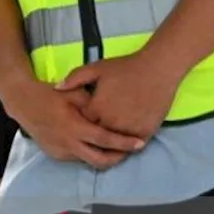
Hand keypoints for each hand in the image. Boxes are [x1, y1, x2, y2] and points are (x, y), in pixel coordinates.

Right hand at [7, 78, 145, 168]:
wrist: (23, 102)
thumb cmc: (49, 94)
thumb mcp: (73, 93)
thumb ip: (92, 103)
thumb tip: (111, 111)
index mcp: (74, 127)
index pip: (105, 140)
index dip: (124, 143)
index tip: (139, 143)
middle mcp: (68, 144)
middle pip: (100, 160)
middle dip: (118, 158)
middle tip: (130, 151)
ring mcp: (61, 151)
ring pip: (88, 161)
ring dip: (103, 157)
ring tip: (116, 149)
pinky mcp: (56, 154)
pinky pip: (77, 158)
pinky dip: (88, 153)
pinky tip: (94, 145)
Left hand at [55, 52, 183, 140]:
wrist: (157, 70)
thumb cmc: (125, 68)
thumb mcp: (96, 69)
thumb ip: (74, 79)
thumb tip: (56, 88)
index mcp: (97, 108)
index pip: (82, 123)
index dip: (82, 120)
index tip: (81, 118)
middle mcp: (111, 122)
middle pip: (96, 137)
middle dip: (93, 134)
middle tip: (92, 131)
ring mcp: (129, 130)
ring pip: (114, 145)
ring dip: (110, 143)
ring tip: (107, 139)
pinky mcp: (146, 132)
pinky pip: (132, 146)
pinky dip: (128, 144)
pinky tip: (124, 140)